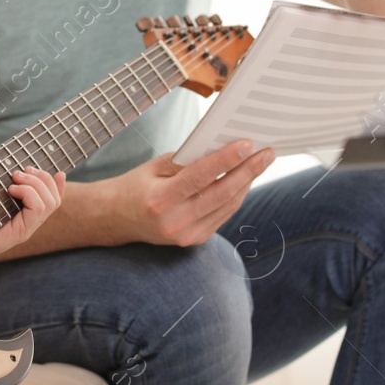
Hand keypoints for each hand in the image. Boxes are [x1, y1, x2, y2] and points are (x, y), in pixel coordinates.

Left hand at [0, 168, 65, 262]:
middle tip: (23, 170)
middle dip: (43, 179)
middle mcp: (31, 223)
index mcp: (28, 216)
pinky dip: (28, 193)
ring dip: (34, 184)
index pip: (53, 201)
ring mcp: (28, 229)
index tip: (59, 173)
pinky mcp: (22, 232)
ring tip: (15, 178)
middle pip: (54, 199)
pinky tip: (11, 190)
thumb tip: (11, 170)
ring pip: (49, 202)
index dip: (59, 187)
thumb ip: (2, 188)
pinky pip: (38, 208)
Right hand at [101, 140, 274, 246]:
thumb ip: (186, 160)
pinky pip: (222, 215)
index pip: (199, 177)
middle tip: (267, 153)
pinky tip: (245, 179)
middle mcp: (173, 222)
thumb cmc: (136, 186)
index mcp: (159, 200)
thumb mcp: (155, 167)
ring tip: (260, 163)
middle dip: (247, 171)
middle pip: (220, 194)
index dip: (225, 160)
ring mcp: (185, 235)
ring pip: (226, 206)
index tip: (247, 145)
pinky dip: (235, 196)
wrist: (117, 219)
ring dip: (246, 183)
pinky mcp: (194, 240)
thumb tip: (221, 148)